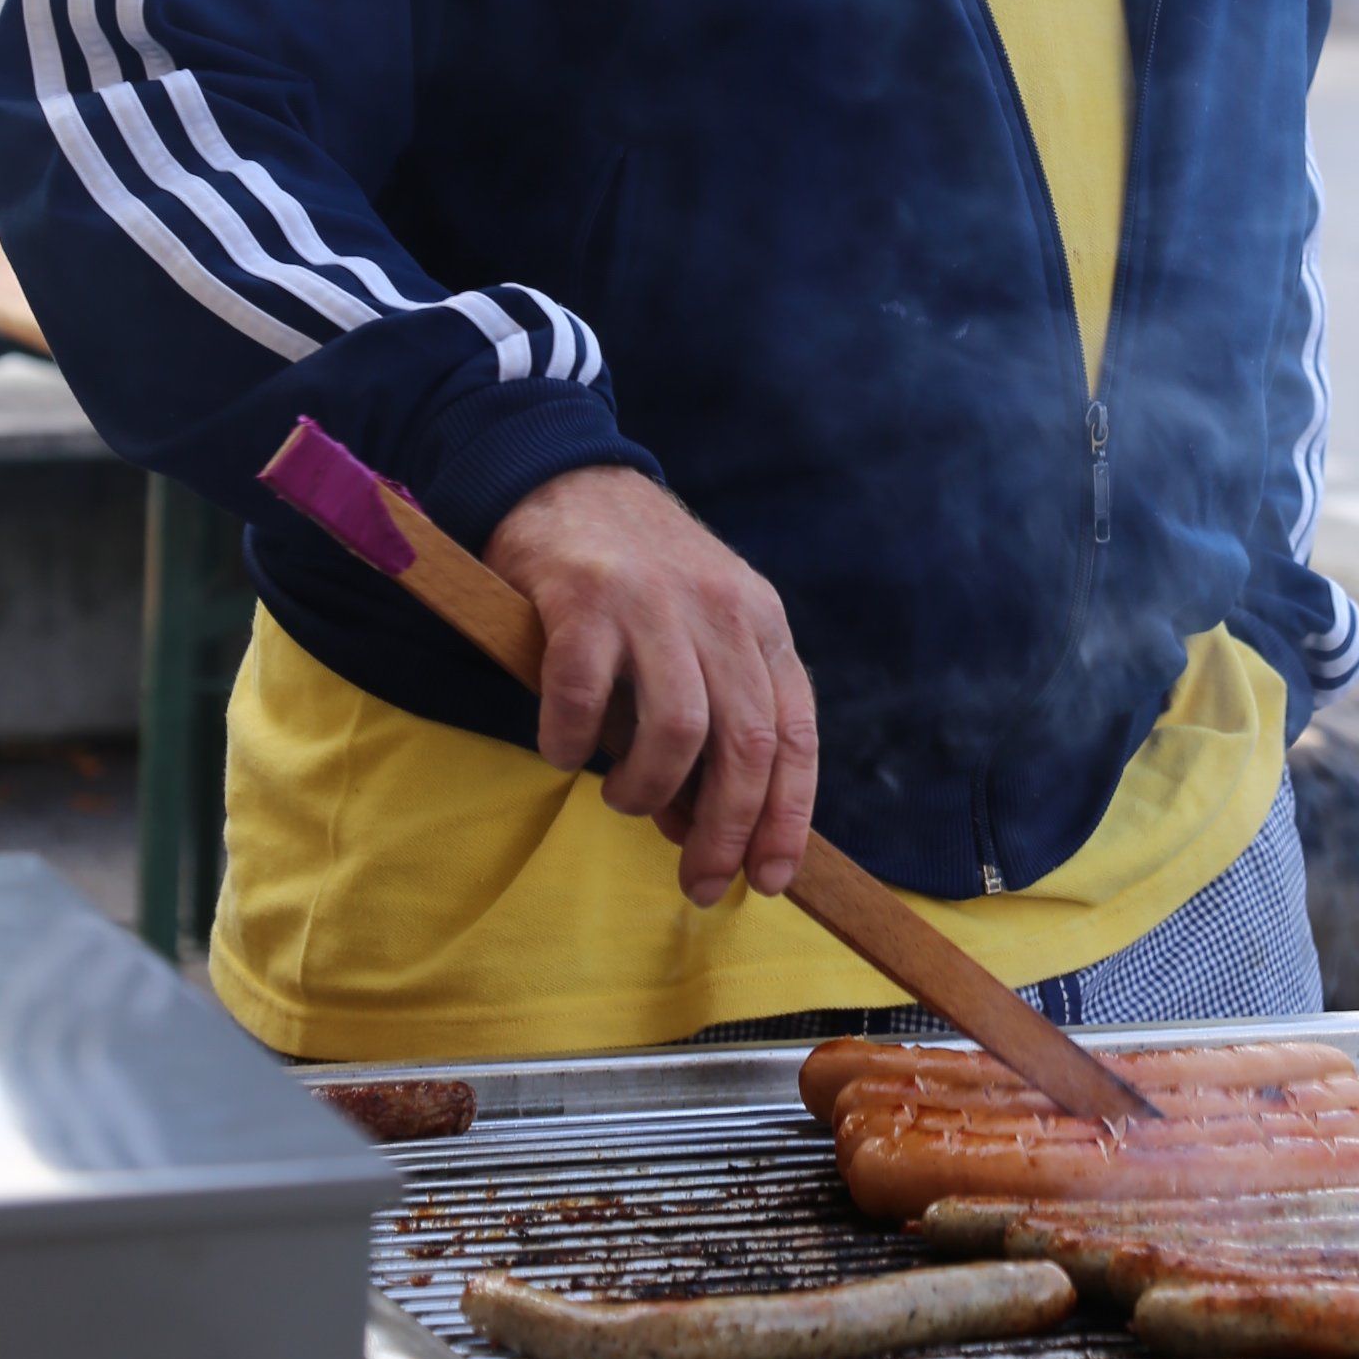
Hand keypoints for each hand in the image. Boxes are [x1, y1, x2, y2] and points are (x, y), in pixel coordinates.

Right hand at [484, 466, 818, 904]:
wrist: (564, 477)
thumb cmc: (635, 577)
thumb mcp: (701, 630)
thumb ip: (713, 719)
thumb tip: (701, 828)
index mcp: (761, 622)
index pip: (797, 734)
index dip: (788, 816)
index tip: (767, 878)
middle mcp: (720, 609)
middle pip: (747, 745)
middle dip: (726, 832)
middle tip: (694, 881)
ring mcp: (653, 602)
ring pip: (679, 732)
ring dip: (646, 790)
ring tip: (620, 797)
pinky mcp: (584, 598)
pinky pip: (586, 699)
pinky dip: (573, 743)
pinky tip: (562, 749)